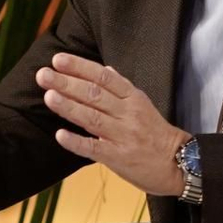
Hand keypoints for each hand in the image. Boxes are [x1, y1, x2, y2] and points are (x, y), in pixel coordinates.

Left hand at [38, 52, 188, 195]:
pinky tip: (60, 134)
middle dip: (67, 83)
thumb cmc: (157, 134)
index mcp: (134, 98)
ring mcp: (123, 136)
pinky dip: (76, 142)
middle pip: (94, 95)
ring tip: (48, 96)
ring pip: (92, 118)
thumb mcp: (144, 105)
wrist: (179, 163)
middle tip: (43, 74)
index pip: (104, 78)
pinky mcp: (118, 157)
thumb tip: (105, 70)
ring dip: (68, 106)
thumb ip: (122, 89)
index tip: (59, 60)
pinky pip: (94, 148)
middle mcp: (128, 114)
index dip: (80, 67)